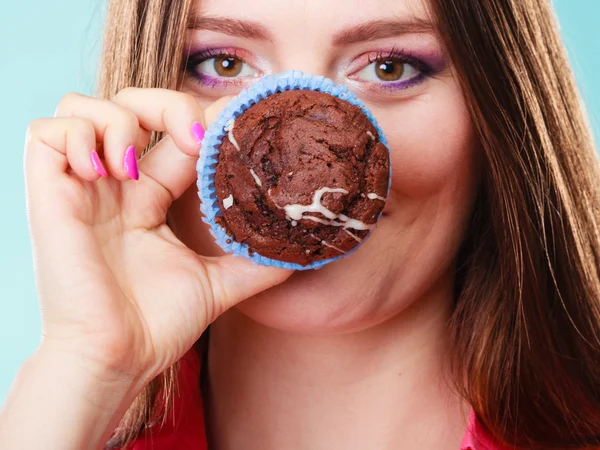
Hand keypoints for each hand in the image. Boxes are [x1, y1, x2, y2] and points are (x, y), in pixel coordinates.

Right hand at [24, 88, 290, 383]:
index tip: (230, 130)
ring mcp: (80, 186)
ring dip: (119, 120)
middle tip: (195, 138)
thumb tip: (300, 248)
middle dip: (166, 104)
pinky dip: (76, 136)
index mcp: (149, 198)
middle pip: (131, 104)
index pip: (173, 134)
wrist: (116, 360)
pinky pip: (46, 133)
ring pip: (84, 107)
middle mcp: (115, 185)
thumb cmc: (156, 326)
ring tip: (135, 166)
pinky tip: (102, 172)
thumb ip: (255, 261)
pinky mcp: (48, 194)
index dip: (201, 120)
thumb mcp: (218, 283)